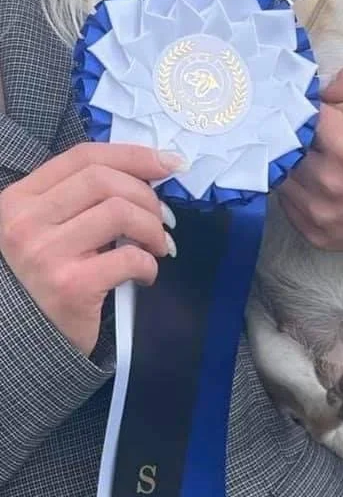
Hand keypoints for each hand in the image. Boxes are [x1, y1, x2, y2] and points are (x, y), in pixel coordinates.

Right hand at [0, 144, 185, 356]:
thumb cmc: (47, 278)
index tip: (169, 164)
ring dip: (153, 229)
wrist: (30, 341)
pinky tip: (145, 275)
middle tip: (163, 219)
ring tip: (158, 247)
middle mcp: (24, 221)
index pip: (82, 156)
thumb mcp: (51, 229)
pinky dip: (149, 264)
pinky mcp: (70, 285)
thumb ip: (82, 198)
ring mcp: (45, 253)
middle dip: (146, 196)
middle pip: (104, 180)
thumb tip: (150, 170)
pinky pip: (129, 258)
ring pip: (120, 213)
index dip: (133, 155)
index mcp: (19, 199)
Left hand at [279, 60, 342, 274]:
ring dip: (292, 158)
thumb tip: (321, 87)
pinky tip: (320, 178)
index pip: (295, 110)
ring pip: (279, 171)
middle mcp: (327, 182)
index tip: (307, 99)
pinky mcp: (314, 234)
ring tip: (318, 152)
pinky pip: (285, 200)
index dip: (299, 100)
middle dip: (293, 128)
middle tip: (309, 124)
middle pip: (282, 142)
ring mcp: (319, 213)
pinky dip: (296, 185)